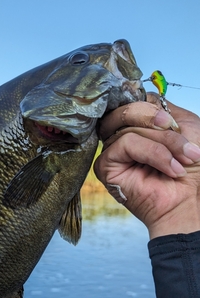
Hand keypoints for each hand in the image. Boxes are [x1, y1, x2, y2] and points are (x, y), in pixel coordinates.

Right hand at [94, 93, 199, 238]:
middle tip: (181, 143)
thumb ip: (160, 107)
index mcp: (138, 125)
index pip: (133, 99)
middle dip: (159, 123)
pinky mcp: (105, 167)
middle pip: (129, 109)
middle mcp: (121, 136)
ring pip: (130, 126)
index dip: (153, 107)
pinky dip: (153, 154)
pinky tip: (168, 169)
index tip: (174, 124)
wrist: (193, 199)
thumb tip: (142, 98)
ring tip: (180, 162)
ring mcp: (112, 151)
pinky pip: (125, 143)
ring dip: (162, 143)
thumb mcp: (183, 125)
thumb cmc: (193, 168)